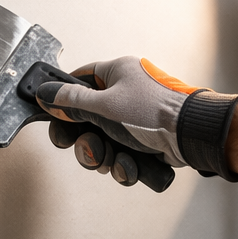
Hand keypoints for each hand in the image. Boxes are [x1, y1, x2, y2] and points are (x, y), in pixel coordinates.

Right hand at [36, 57, 237, 183]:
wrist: (191, 136)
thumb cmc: (154, 113)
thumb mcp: (104, 105)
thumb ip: (72, 102)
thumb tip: (46, 93)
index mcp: (117, 74)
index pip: (79, 81)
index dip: (64, 101)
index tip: (56, 118)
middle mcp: (125, 93)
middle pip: (87, 118)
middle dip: (85, 140)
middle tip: (89, 147)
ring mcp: (134, 117)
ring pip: (102, 140)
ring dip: (102, 155)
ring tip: (111, 158)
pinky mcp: (143, 139)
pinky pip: (119, 152)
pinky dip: (121, 163)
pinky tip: (127, 164)